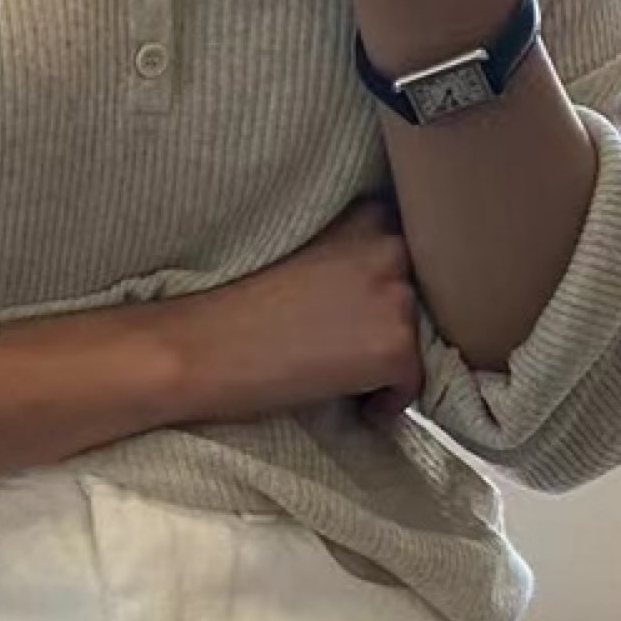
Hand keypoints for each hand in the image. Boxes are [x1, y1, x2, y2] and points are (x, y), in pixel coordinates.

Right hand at [160, 200, 424, 425]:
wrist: (200, 349)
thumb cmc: (236, 310)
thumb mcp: (305, 257)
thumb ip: (353, 259)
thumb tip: (386, 299)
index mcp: (367, 218)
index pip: (416, 254)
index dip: (384, 289)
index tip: (354, 312)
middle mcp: (392, 248)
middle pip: (421, 299)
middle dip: (389, 324)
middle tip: (340, 346)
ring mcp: (398, 298)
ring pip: (419, 342)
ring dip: (385, 362)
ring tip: (335, 372)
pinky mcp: (396, 348)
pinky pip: (412, 386)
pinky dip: (383, 402)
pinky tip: (344, 399)